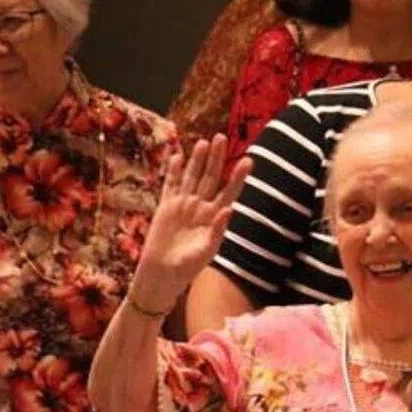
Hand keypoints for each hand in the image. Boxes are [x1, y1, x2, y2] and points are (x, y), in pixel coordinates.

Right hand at [129, 136, 252, 310]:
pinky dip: (173, 171)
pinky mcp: (166, 207)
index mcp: (215, 218)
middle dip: (217, 158)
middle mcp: (201, 208)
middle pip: (211, 178)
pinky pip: (170, 185)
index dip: (238, 177)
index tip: (249, 160)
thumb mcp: (205, 252)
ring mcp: (183, 205)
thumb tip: (228, 209)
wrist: (162, 274)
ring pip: (192, 177)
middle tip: (222, 137)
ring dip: (198, 160)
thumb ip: (217, 231)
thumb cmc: (187, 267)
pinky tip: (177, 156)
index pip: (230, 192)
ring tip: (205, 142)